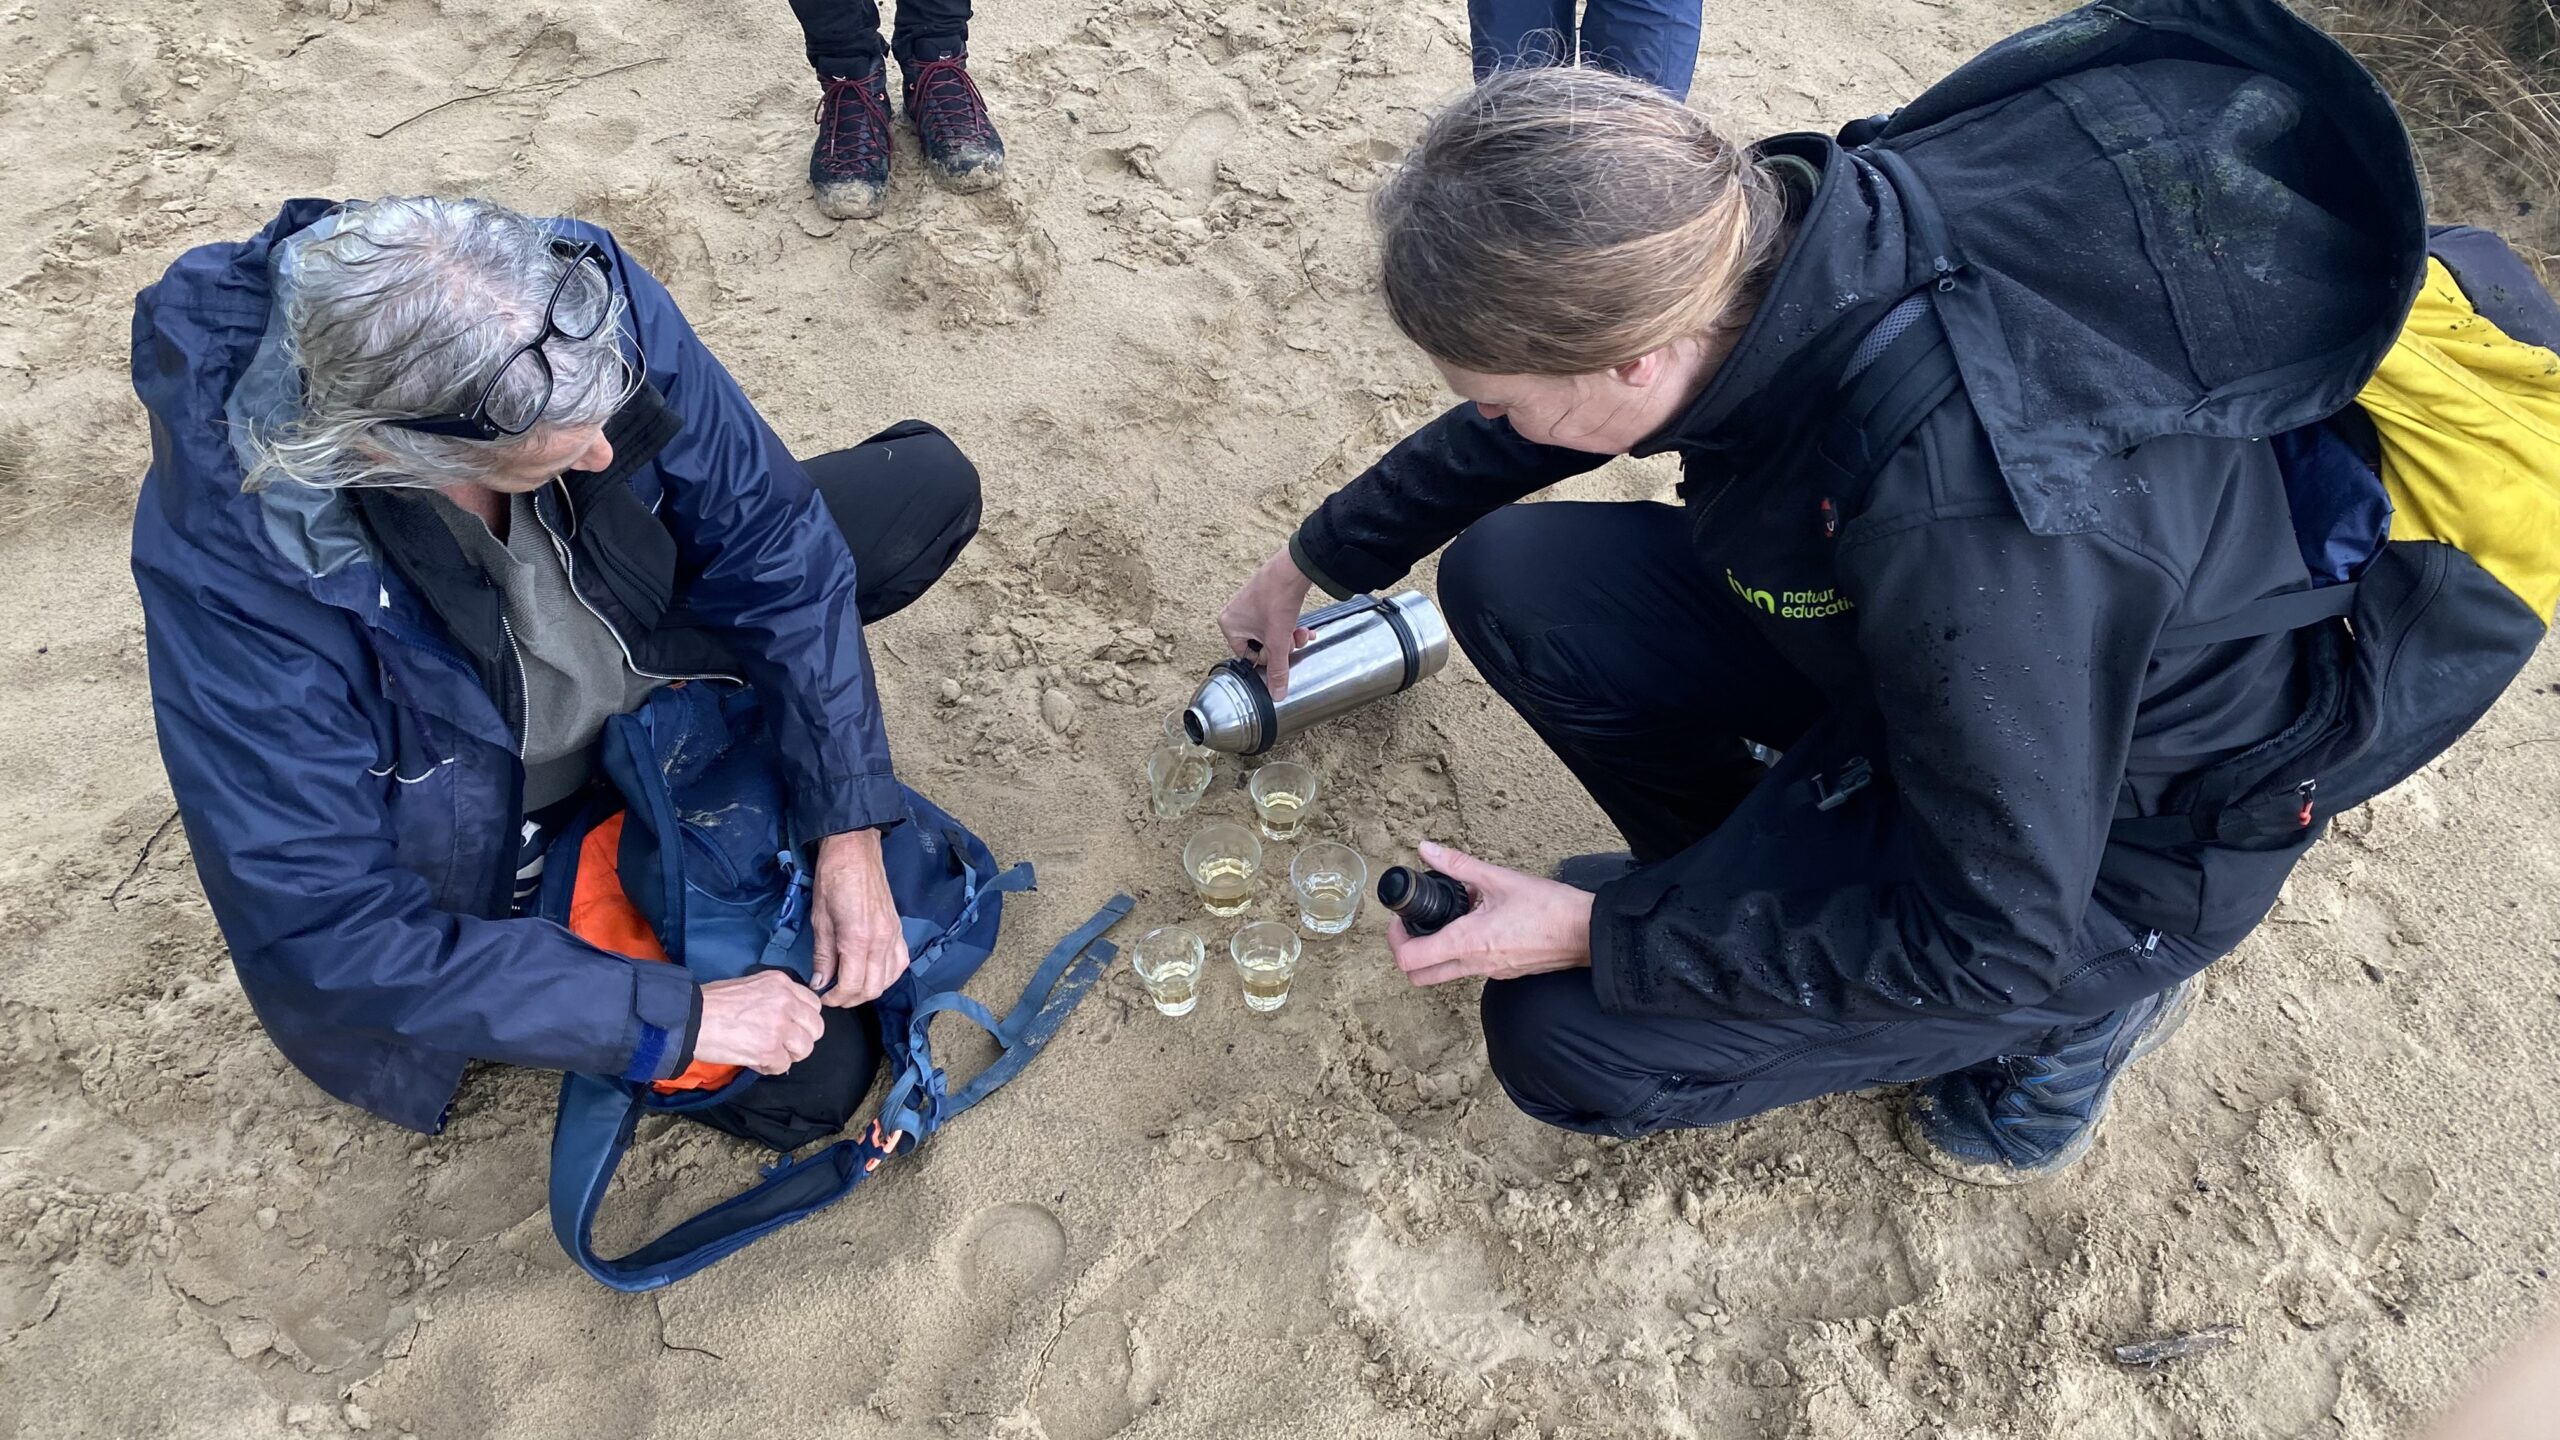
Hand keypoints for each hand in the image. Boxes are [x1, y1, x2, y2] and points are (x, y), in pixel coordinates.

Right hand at [693, 970, 823, 1072]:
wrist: (690, 1017)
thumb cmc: (712, 1002)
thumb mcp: (751, 986)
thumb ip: (776, 998)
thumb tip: (789, 1017)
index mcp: (781, 983)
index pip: (813, 1005)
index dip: (803, 1020)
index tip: (791, 1027)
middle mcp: (785, 1002)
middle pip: (816, 1028)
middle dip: (800, 1039)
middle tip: (781, 1044)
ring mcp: (779, 1027)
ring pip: (805, 1049)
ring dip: (788, 1055)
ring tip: (767, 1052)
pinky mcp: (769, 1050)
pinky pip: (783, 1065)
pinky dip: (770, 1067)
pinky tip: (755, 1060)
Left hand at [810, 828, 911, 1006]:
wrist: (855, 852)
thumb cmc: (833, 879)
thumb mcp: (820, 920)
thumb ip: (823, 956)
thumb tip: (820, 982)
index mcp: (858, 939)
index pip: (852, 985)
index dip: (836, 998)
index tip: (823, 997)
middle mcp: (881, 941)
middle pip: (873, 988)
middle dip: (851, 998)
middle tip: (834, 995)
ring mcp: (893, 936)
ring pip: (889, 980)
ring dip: (869, 989)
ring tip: (850, 986)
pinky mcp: (898, 930)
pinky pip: (900, 963)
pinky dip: (887, 976)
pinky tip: (872, 973)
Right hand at [1217, 545, 1318, 698]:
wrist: (1293, 569)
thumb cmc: (1278, 600)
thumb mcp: (1278, 641)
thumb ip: (1277, 669)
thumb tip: (1276, 694)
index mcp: (1229, 626)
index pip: (1248, 656)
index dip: (1268, 657)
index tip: (1281, 652)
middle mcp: (1234, 615)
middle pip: (1260, 644)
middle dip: (1282, 645)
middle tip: (1294, 640)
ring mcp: (1247, 605)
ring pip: (1270, 633)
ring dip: (1288, 636)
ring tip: (1302, 632)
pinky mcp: (1262, 598)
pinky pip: (1273, 620)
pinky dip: (1287, 624)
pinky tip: (1302, 625)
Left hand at [1387, 841, 1595, 986]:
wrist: (1587, 932)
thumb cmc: (1549, 908)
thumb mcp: (1498, 878)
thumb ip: (1457, 865)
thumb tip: (1427, 850)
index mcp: (1467, 942)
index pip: (1410, 959)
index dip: (1395, 940)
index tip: (1402, 920)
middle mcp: (1475, 965)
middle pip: (1419, 977)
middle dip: (1407, 953)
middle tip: (1412, 927)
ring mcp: (1490, 973)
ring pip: (1445, 974)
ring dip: (1435, 952)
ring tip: (1448, 919)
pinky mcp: (1505, 973)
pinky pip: (1470, 969)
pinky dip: (1462, 951)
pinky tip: (1477, 924)